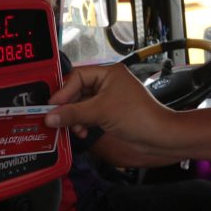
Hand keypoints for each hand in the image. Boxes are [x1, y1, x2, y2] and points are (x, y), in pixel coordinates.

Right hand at [46, 63, 176, 152]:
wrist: (159, 136)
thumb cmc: (139, 117)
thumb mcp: (100, 112)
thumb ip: (73, 113)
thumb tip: (51, 115)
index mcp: (109, 73)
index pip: (77, 76)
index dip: (63, 91)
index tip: (52, 105)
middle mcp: (108, 83)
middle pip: (77, 91)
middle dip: (69, 106)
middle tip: (57, 117)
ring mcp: (109, 98)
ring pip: (82, 104)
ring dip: (75, 117)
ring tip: (74, 127)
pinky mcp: (110, 113)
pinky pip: (89, 114)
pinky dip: (83, 123)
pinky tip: (82, 131)